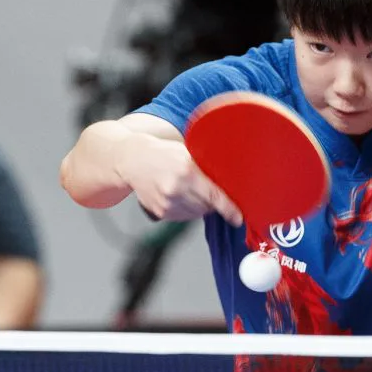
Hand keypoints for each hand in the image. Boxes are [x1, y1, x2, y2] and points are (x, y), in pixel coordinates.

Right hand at [117, 135, 242, 224]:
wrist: (133, 160)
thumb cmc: (164, 153)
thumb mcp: (188, 152)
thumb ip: (207, 167)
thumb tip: (231, 181)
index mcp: (186, 172)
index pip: (214, 196)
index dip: (229, 209)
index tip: (238, 218)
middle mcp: (175, 190)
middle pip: (207, 206)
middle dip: (213, 201)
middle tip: (207, 188)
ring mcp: (166, 203)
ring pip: (197, 213)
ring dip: (201, 205)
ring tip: (191, 189)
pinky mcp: (160, 212)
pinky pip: (184, 217)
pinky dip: (189, 209)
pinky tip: (181, 196)